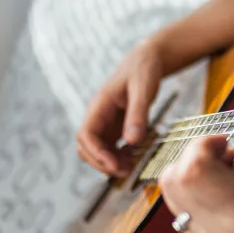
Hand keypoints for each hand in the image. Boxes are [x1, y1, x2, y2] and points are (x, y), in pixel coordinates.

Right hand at [77, 41, 163, 176]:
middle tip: (125, 172)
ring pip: (97, 150)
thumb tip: (131, 141)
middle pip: (87, 147)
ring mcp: (105, 122)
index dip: (96, 153)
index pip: (86, 135)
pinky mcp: (115, 126)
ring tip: (131, 168)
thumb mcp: (144, 90)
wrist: (147, 60)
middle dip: (102, 162)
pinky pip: (110, 147)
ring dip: (109, 162)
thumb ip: (138, 114)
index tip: (114, 165)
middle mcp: (98, 115)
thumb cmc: (144, 70)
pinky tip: (134, 159)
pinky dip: (119, 157)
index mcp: (99, 105)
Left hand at [159, 66, 233, 232]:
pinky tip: (228, 192)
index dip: (203, 146)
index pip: (191, 171)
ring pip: (172, 199)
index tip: (229, 141)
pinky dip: (197, 196)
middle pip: (173, 182)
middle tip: (225, 153)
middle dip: (192, 157)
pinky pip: (182, 215)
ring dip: (192, 176)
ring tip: (227, 171)